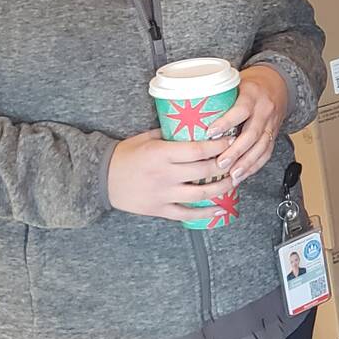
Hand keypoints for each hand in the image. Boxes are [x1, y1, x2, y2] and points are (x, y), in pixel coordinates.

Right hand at [106, 130, 231, 221]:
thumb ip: (169, 134)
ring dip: (222, 188)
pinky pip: (186, 213)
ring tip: (234, 181)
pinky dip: (205, 213)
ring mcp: (163, 194)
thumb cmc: (125, 155)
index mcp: (161, 153)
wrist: (100, 179)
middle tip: (237, 159)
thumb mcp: (146, 138)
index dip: (219, 146)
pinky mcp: (159, 209)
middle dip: (226, 165)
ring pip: (201, 194)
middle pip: (204, 171)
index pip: (198, 150)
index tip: (232, 141)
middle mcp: (165, 174)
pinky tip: (219, 209)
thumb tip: (195, 125)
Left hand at [208, 65, 289, 185]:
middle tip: (221, 163)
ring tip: (232, 175)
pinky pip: (266, 153)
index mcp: (252, 95)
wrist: (277, 85)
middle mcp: (264, 110)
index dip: (226, 122)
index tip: (210, 133)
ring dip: (247, 163)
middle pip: (252, 133)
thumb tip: (186, 109)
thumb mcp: (235, 84)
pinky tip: (243, 175)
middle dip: (236, 151)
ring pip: (261, 146)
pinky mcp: (274, 135)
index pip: (241, 110)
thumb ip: (217, 97)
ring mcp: (271, 124)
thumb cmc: (250, 86)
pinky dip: (255, 166)